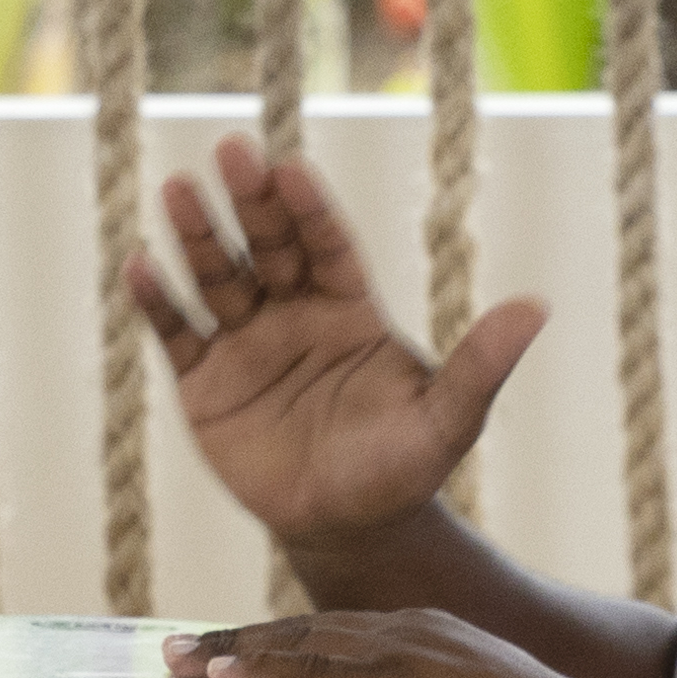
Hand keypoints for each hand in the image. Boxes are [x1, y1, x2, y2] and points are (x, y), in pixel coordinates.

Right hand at [135, 140, 544, 560]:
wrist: (347, 529)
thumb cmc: (403, 470)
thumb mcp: (447, 420)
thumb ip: (480, 365)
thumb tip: (536, 307)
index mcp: (350, 310)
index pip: (328, 247)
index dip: (310, 210)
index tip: (292, 169)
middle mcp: (293, 313)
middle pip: (269, 247)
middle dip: (251, 202)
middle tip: (234, 148)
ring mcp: (246, 344)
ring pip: (218, 278)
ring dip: (197, 236)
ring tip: (177, 189)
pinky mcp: (205, 383)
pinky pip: (177, 335)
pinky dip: (158, 303)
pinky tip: (140, 266)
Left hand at [172, 605, 618, 677]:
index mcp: (428, 639)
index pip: (338, 637)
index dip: (284, 646)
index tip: (240, 655)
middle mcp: (408, 630)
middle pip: (306, 631)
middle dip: (242, 641)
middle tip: (184, 651)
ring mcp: (398, 649)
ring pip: (296, 642)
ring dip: (233, 650)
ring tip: (180, 660)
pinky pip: (307, 669)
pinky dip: (258, 668)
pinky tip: (217, 675)